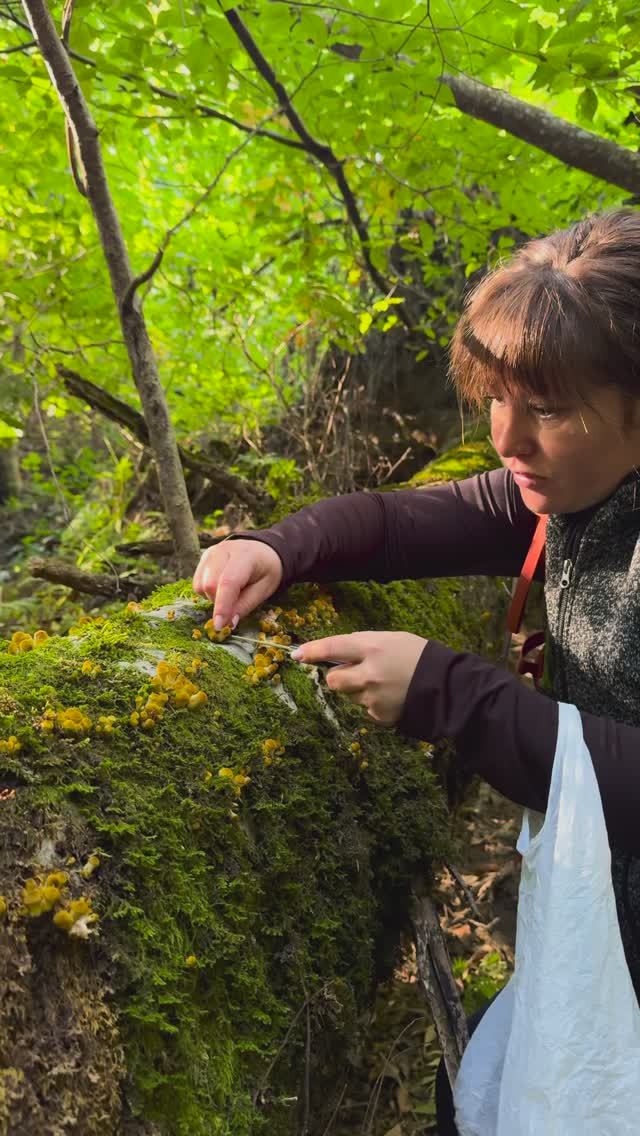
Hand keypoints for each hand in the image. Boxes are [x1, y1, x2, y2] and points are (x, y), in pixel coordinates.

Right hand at [192, 539, 282, 628]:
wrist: (261, 551)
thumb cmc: (265, 571)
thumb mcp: (264, 590)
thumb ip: (245, 605)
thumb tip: (227, 623)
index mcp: (245, 555)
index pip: (228, 582)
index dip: (222, 606)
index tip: (218, 626)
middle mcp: (223, 550)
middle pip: (210, 584)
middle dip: (220, 603)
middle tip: (235, 604)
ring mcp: (210, 553)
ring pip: (201, 585)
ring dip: (213, 597)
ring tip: (231, 592)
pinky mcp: (203, 558)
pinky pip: (197, 583)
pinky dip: (207, 592)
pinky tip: (221, 587)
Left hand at [292, 631, 426, 725]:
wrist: (448, 686)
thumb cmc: (419, 656)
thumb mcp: (391, 639)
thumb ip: (363, 646)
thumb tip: (336, 654)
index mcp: (373, 648)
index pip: (334, 648)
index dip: (313, 651)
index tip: (297, 655)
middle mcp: (369, 674)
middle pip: (333, 680)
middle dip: (338, 676)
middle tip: (354, 671)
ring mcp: (373, 698)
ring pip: (349, 696)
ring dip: (357, 690)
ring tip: (384, 684)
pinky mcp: (380, 716)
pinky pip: (365, 709)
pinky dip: (372, 703)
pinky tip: (391, 696)